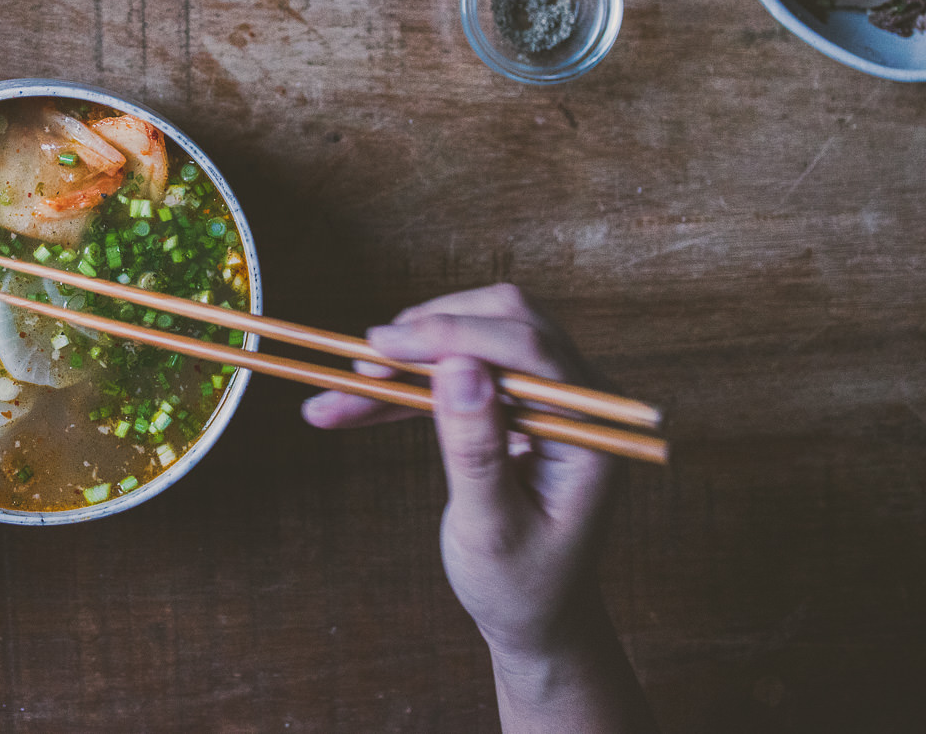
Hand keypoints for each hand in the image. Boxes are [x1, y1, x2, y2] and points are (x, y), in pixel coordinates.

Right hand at [302, 285, 660, 733]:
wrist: (534, 614)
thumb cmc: (521, 585)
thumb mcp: (491, 528)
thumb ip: (476, 449)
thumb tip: (456, 369)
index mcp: (594, 431)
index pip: (528, 349)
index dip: (452, 335)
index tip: (384, 346)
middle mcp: (581, 400)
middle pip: (503, 324)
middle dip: (427, 336)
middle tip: (362, 362)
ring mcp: (550, 398)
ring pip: (473, 341)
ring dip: (408, 359)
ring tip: (344, 387)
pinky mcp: (517, 404)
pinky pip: (458, 375)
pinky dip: (407, 387)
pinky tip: (353, 403)